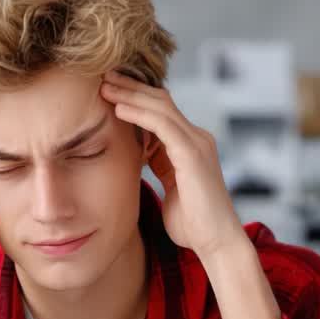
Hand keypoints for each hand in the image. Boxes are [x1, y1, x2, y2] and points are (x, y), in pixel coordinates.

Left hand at [100, 71, 245, 261]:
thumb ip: (159, 168)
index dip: (135, 98)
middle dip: (130, 87)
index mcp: (190, 146)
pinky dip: (139, 114)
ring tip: (104, 86)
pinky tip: (118, 108)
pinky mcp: (193, 154)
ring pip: (160, 107)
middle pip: (160, 100)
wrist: (216, 242)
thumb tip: (139, 157)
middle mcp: (196, 138)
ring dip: (130, 94)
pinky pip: (162, 125)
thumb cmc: (193, 224)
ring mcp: (197, 143)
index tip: (109, 91)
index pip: (161, 111)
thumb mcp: (170, 188)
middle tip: (102, 76)